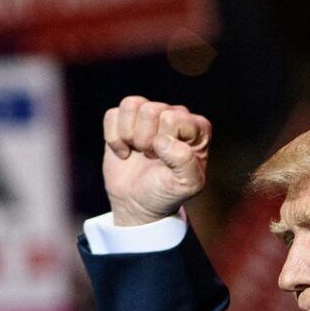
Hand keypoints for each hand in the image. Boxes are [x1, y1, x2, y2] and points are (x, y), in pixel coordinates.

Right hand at [101, 96, 210, 225]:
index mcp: (197, 128)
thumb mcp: (186, 185)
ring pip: (131, 106)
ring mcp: (149, 116)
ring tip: (138, 151)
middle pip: (150, 110)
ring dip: (129, 136)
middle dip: (145, 140)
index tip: (166, 161)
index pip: (172, 118)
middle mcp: (175, 115)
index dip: (163, 143)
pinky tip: (124, 151)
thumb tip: (163, 141)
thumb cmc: (166, 193)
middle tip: (151, 158)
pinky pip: (112, 115)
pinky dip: (113, 138)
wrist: (138, 204)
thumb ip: (185, 162)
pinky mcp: (125, 120)